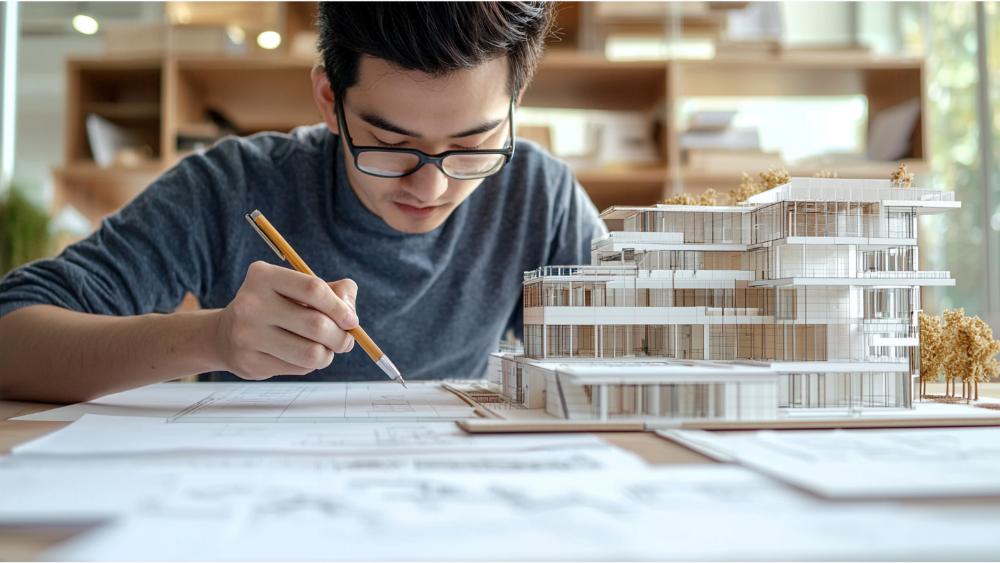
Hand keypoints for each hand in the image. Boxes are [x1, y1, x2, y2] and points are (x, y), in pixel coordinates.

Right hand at [212, 261, 358, 379]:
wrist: (226, 335)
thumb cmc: (274, 307)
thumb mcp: (298, 288)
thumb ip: (334, 292)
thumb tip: (351, 315)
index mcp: (263, 276)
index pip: (313, 289)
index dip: (340, 307)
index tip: (351, 320)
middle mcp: (250, 304)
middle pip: (316, 324)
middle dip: (340, 336)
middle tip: (345, 340)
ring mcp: (247, 335)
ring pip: (311, 352)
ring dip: (328, 354)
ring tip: (325, 349)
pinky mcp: (250, 362)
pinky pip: (299, 368)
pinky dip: (310, 364)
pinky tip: (301, 356)